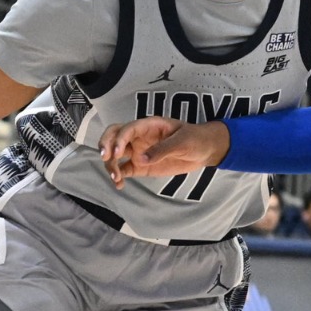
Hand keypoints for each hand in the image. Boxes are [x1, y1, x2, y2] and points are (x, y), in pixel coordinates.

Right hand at [99, 118, 229, 187]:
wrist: (205, 151)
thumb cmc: (195, 139)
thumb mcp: (182, 142)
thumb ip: (161, 150)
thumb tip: (139, 159)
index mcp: (148, 126)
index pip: (127, 129)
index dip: (119, 139)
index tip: (117, 153)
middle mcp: (139, 137)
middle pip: (114, 136)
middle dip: (106, 145)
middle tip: (106, 159)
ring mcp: (138, 151)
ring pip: (115, 154)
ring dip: (111, 164)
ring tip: (116, 178)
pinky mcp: (140, 166)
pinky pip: (124, 170)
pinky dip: (118, 177)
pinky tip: (119, 185)